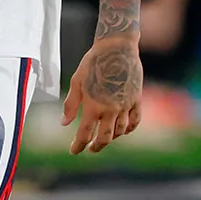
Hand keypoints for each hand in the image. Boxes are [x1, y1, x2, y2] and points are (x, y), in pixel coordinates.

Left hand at [62, 35, 142, 153]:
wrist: (117, 48)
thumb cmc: (93, 63)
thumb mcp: (76, 81)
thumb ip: (71, 104)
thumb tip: (64, 123)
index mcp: (93, 106)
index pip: (85, 133)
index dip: (78, 145)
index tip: (74, 151)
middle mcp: (111, 109)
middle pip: (105, 138)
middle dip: (96, 146)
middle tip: (90, 148)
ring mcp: (126, 105)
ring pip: (120, 131)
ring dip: (111, 138)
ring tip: (103, 137)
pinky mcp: (136, 99)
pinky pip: (135, 120)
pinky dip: (129, 129)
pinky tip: (122, 130)